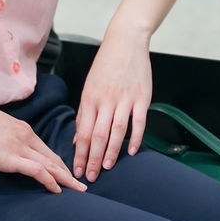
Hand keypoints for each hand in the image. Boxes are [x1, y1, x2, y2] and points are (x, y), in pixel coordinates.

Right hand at [0, 94, 86, 193]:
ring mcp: (19, 148)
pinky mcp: (10, 158)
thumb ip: (4, 138)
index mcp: (23, 130)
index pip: (46, 150)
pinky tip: (57, 190)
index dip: (59, 163)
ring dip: (66, 179)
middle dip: (68, 173)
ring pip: (50, 165)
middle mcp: (26, 138)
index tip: (66, 173)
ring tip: (77, 190)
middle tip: (81, 184)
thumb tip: (3, 147)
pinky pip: (37, 171)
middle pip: (53, 158)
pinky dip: (50, 181)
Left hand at [73, 31, 152, 181]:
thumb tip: (78, 139)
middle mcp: (106, 100)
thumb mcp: (89, 87)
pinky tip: (131, 151)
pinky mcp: (142, 97)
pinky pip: (139, 121)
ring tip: (108, 168)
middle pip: (99, 135)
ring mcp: (125, 99)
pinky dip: (136, 138)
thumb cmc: (105, 66)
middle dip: (93, 159)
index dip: (80, 154)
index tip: (77, 170)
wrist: (125, 42)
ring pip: (117, 131)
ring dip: (112, 152)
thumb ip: (84, 114)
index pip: (83, 132)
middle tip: (90, 177)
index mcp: (90, 98)